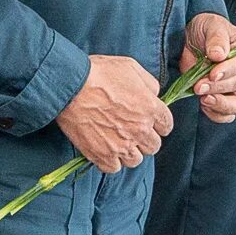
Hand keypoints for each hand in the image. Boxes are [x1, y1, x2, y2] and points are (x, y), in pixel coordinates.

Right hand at [60, 55, 171, 170]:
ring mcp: (122, 145)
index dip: (158, 123)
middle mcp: (140, 130)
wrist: (69, 86)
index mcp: (150, 108)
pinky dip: (110, 161)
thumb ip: (149, 83)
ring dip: (128, 151)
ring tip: (117, 141)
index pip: (166, 126)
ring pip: (135, 160)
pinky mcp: (102, 155)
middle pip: (153, 146)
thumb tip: (154, 95)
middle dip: (144, 138)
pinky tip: (104, 149)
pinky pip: (114, 168)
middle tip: (130, 130)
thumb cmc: (98, 73)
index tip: (148, 121)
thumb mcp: (130, 66)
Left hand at [179, 14, 235, 123]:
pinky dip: (215, 114)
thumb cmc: (207, 29)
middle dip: (218, 87)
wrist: (192, 39)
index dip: (230, 71)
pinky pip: (225, 115)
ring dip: (220, 104)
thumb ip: (217, 38)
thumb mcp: (212, 25)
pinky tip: (203, 104)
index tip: (213, 73)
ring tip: (203, 98)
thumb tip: (219, 54)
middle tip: (199, 85)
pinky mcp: (224, 98)